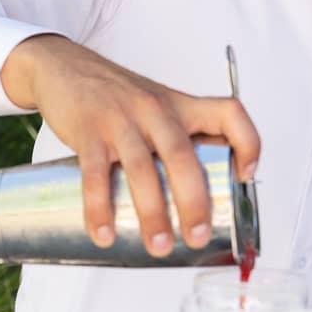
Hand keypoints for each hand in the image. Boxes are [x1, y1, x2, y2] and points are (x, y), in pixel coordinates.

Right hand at [0, 34, 259, 257]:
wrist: (63, 66)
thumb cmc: (116, 96)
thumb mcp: (157, 105)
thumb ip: (176, 140)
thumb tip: (194, 198)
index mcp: (180, 105)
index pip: (229, 113)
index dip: (248, 143)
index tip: (244, 176)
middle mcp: (156, 110)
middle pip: (184, 156)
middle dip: (194, 203)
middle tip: (198, 237)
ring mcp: (121, 120)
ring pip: (142, 170)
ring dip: (153, 213)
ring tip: (159, 246)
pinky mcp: (88, 131)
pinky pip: (95, 175)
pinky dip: (100, 208)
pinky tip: (104, 234)